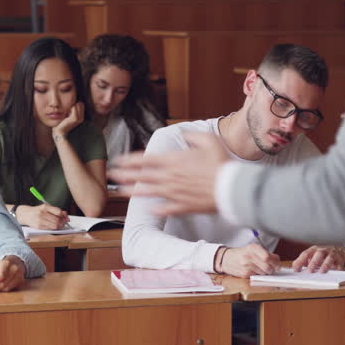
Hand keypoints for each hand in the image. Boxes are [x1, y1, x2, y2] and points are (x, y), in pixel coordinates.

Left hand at [0, 257, 26, 291]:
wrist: (15, 262)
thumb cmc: (1, 266)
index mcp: (6, 264)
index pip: (0, 276)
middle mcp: (14, 269)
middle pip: (3, 283)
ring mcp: (19, 275)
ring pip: (7, 288)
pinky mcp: (21, 281)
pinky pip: (11, 289)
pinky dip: (4, 289)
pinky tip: (1, 286)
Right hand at [17, 203, 67, 229]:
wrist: (25, 214)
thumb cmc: (37, 211)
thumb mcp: (46, 207)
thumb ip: (56, 210)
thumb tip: (66, 215)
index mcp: (45, 207)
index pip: (58, 212)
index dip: (64, 216)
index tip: (66, 217)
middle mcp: (42, 213)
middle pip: (57, 220)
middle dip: (63, 222)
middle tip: (63, 222)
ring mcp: (40, 221)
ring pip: (55, 226)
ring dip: (59, 226)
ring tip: (59, 224)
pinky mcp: (39, 227)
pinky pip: (50, 229)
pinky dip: (54, 228)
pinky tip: (53, 226)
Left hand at [52, 103, 84, 138]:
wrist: (60, 131)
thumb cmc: (63, 122)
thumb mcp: (69, 115)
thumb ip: (73, 109)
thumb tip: (74, 102)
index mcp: (81, 117)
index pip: (81, 104)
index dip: (75, 105)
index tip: (69, 111)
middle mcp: (81, 118)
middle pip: (80, 104)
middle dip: (74, 105)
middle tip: (68, 112)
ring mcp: (79, 119)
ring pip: (77, 105)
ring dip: (71, 107)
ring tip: (67, 114)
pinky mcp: (75, 118)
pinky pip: (74, 107)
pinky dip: (70, 108)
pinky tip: (67, 114)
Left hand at [109, 130, 227, 214]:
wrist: (232, 188)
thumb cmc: (222, 164)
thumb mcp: (209, 141)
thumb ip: (193, 136)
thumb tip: (184, 135)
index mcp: (174, 161)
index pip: (145, 160)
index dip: (129, 160)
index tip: (118, 160)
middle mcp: (170, 177)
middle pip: (141, 176)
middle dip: (124, 175)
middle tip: (111, 175)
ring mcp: (175, 193)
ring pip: (148, 192)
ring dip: (132, 191)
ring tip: (120, 191)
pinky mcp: (183, 207)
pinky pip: (165, 209)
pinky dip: (155, 209)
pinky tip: (148, 208)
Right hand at [218, 243, 279, 277]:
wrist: (225, 259)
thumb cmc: (241, 254)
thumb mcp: (253, 249)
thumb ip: (265, 253)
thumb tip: (277, 259)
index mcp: (253, 248)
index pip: (268, 257)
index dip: (275, 262)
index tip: (277, 265)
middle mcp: (249, 256)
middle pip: (267, 267)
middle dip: (272, 269)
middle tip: (272, 268)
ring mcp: (246, 266)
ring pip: (264, 273)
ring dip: (266, 273)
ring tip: (261, 269)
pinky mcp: (244, 274)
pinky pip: (257, 276)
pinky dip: (259, 275)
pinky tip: (255, 271)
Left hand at [293, 245, 344, 272]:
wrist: (338, 251)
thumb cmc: (322, 255)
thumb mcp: (312, 255)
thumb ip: (303, 261)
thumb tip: (294, 267)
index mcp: (314, 249)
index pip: (305, 254)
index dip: (300, 261)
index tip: (295, 269)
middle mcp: (323, 250)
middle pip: (318, 254)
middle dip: (313, 262)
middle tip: (309, 271)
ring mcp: (332, 254)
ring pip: (329, 258)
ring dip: (325, 265)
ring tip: (321, 272)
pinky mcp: (340, 259)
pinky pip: (339, 263)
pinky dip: (337, 268)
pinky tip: (335, 271)